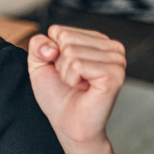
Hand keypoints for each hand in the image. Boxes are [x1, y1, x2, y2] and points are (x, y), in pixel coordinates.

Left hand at [28, 25, 126, 146]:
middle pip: (64, 38)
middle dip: (59, 63)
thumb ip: (38, 44)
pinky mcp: (115, 74)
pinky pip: (77, 65)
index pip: (58, 30)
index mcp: (95, 39)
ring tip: (78, 84)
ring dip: (66, 73)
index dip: (51, 53)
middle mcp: (111, 46)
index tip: (63, 70)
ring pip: (70, 51)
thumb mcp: (39, 64)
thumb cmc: (57, 94)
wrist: (67, 123)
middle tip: (71, 79)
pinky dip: (72, 79)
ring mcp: (116, 59)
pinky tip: (84, 88)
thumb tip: (52, 46)